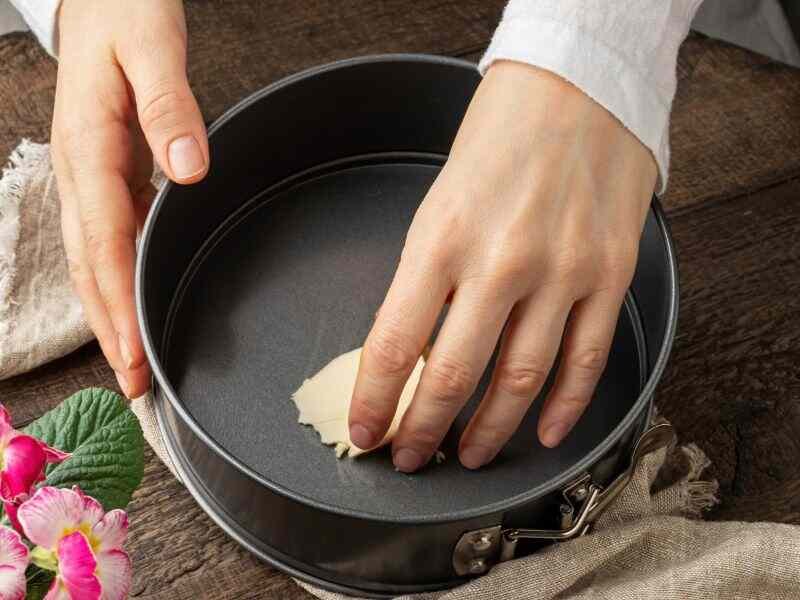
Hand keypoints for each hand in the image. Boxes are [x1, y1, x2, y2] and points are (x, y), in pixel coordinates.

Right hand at [52, 0, 207, 397]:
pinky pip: (105, 238)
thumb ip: (169, 107)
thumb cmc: (126, 14)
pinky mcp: (100, 173)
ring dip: (111, 312)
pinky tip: (133, 301)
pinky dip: (117, 278)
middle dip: (111, 327)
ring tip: (131, 360)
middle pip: (92, 265)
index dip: (120, 301)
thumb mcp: (151, 47)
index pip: (106, 241)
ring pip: (93, 259)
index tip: (134, 350)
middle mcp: (79, 171)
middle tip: (134, 384)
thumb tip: (188, 169)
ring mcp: (86, 175)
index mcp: (89, 146)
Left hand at [348, 61, 656, 471]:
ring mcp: (563, 270)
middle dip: (424, 429)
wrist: (577, 91)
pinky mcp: (610, 274)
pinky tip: (544, 430)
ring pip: (521, 378)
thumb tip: (413, 352)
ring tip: (469, 456)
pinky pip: (586, 358)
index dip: (376, 401)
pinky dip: (565, 405)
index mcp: (443, 237)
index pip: (395, 342)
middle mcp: (502, 259)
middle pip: (455, 374)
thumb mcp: (438, 204)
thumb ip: (426, 278)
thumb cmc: (498, 143)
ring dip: (490, 430)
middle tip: (410, 456)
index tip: (365, 431)